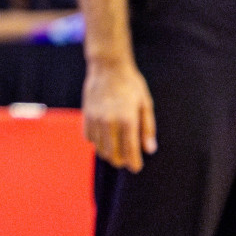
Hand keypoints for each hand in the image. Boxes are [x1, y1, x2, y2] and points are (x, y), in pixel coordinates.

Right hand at [83, 57, 156, 171]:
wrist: (107, 68)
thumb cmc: (130, 85)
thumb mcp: (145, 104)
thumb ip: (147, 128)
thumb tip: (149, 149)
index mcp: (128, 120)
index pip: (130, 150)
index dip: (134, 163)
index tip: (136, 168)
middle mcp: (110, 122)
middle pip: (113, 154)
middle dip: (121, 160)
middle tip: (127, 159)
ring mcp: (96, 119)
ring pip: (99, 148)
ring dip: (108, 152)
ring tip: (116, 149)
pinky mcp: (86, 115)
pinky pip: (89, 137)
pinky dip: (96, 142)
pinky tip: (104, 137)